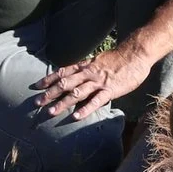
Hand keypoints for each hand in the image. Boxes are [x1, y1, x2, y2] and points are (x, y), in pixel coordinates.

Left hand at [35, 44, 154, 121]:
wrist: (135, 54)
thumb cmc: (119, 59)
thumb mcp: (99, 62)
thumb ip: (88, 70)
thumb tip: (80, 79)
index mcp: (85, 66)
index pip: (62, 72)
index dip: (49, 79)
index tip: (37, 86)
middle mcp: (88, 73)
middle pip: (65, 83)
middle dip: (50, 93)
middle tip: (37, 102)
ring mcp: (98, 82)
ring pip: (76, 93)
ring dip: (62, 103)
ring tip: (50, 112)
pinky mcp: (110, 90)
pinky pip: (95, 101)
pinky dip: (85, 109)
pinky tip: (75, 117)